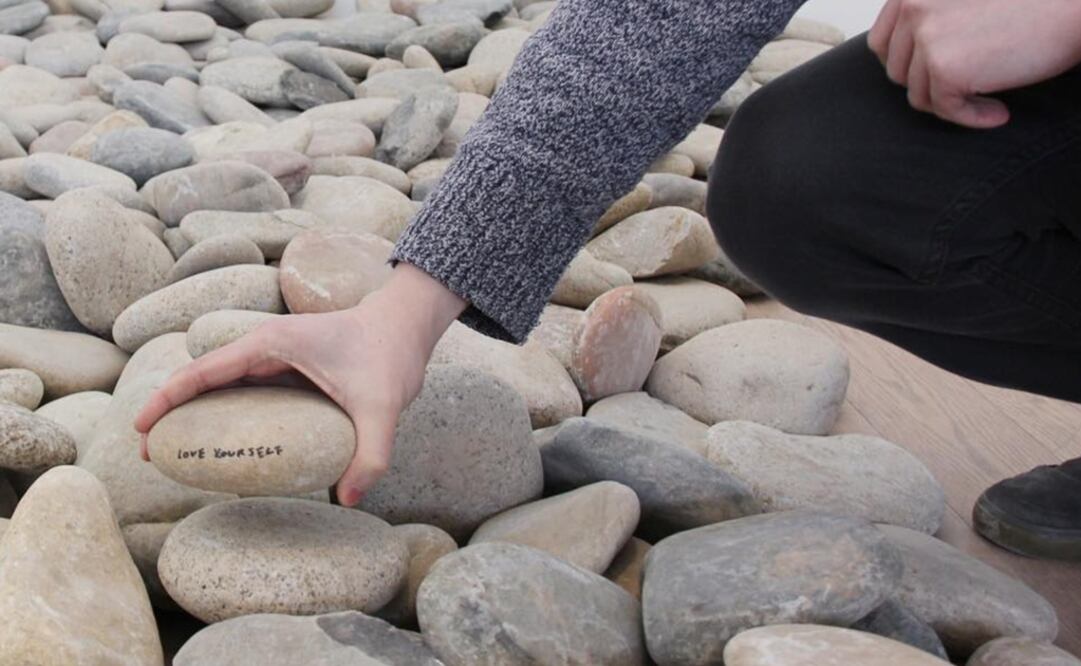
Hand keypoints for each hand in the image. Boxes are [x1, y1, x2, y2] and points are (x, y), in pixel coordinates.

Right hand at [133, 263, 466, 505]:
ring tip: (177, 455)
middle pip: (203, 379)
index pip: (204, 371)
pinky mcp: (288, 368)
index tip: (140, 428)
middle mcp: (265, 346)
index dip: (167, 398)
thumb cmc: (389, 356)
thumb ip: (371, 454)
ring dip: (197, 414)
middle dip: (171, 412)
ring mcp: (275, 357)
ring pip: (223, 386)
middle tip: (150, 455)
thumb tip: (348, 499)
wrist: (406, 327)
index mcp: (272, 343)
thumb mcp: (383, 408)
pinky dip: (228, 415)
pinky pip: (248, 393)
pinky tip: (226, 447)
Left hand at [868, 0, 1080, 127]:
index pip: (880, 41)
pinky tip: (997, 112)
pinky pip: (945, 109)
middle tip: (963, 90)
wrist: (1073, 7)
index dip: (902, 64)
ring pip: (918, 94)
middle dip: (928, 86)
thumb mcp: (962, 3)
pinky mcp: (945, 68)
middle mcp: (913, 9)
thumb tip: (899, 65)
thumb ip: (930, 20)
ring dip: (951, 102)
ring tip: (987, 97)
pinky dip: (970, 117)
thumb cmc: (1031, 5)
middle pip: (897, 72)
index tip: (928, 76)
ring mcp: (926, 38)